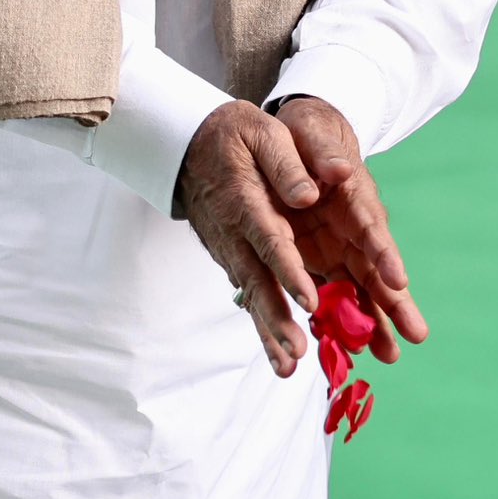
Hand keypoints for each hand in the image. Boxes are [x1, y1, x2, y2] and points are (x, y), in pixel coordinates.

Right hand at [177, 101, 320, 376]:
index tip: (308, 298)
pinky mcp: (233, 258)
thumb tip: (309, 193)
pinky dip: (263, 323)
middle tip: (296, 353)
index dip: (287, 269)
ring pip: (252, 295)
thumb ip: (285, 161)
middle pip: (257, 280)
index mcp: (247, 200)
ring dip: (269, 331)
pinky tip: (280, 353)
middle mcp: (235, 233)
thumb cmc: (232, 135)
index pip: (269, 238)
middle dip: (276, 318)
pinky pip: (250, 294)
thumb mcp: (261, 132)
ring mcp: (231, 249)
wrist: (187, 145)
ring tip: (289, 367)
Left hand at [274, 97, 427, 362]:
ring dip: (373, 320)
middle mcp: (352, 228)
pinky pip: (329, 292)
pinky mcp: (318, 258)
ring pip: (359, 289)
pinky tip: (344, 348)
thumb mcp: (313, 132)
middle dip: (394, 302)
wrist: (297, 138)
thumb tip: (339, 167)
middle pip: (377, 269)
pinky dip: (336, 319)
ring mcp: (337, 246)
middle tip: (416, 335)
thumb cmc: (309, 132)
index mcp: (355, 197)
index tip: (398, 279)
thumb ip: (324, 151)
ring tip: (389, 355)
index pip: (373, 227)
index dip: (386, 254)